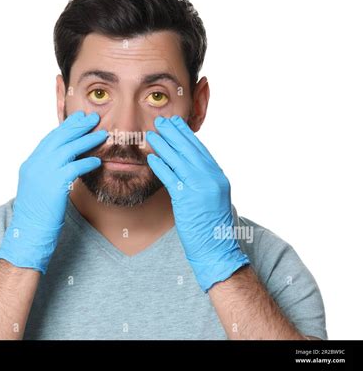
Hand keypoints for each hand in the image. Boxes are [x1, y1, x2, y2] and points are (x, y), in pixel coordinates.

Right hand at [0, 111, 107, 273]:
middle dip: (78, 126)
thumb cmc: (37, 212)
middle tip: (93, 118)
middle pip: (60, 138)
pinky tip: (97, 160)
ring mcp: (44, 173)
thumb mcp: (38, 186)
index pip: (50, 139)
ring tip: (103, 134)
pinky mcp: (55, 184)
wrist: (29, 231)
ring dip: (88, 140)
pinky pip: (75, 167)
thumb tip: (67, 161)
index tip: (79, 118)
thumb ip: (48, 171)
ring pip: (69, 149)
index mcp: (31, 163)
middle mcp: (36, 164)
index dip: (66, 127)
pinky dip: (87, 162)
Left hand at [146, 115, 249, 291]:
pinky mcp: (187, 200)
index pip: (200, 149)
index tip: (175, 124)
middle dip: (173, 134)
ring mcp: (200, 188)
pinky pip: (171, 178)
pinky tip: (151, 158)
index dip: (186, 135)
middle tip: (161, 121)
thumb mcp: (213, 196)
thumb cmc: (212, 225)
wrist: (217, 249)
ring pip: (179, 161)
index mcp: (218, 176)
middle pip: (189, 150)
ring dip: (163, 146)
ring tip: (152, 134)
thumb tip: (187, 164)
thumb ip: (203, 179)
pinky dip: (161, 166)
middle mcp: (211, 178)